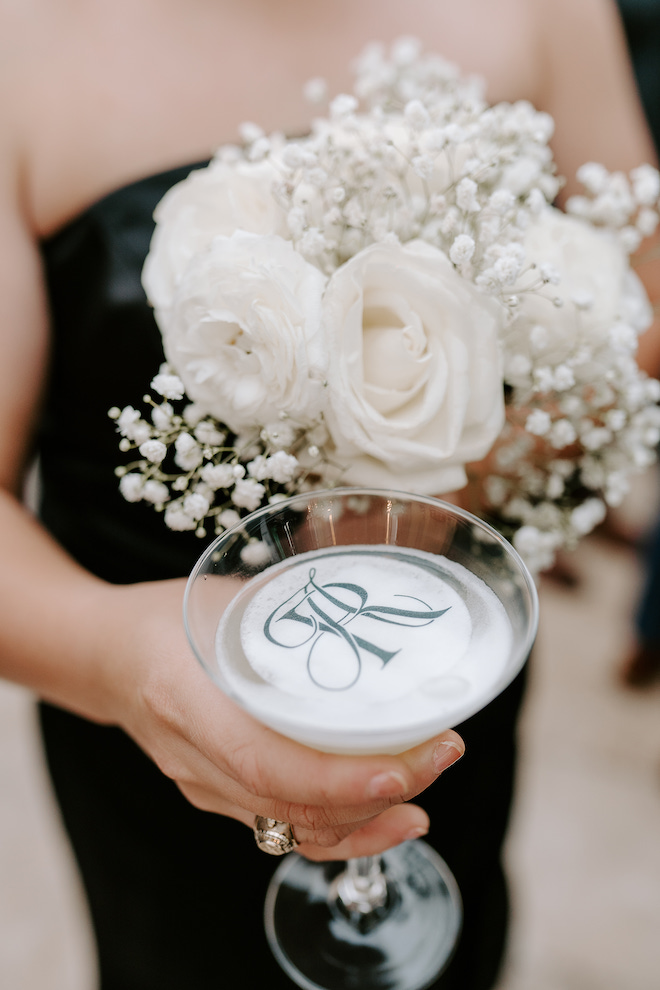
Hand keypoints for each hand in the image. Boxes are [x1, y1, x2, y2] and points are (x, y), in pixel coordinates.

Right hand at [92, 577, 464, 860]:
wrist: (104, 656)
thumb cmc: (165, 615)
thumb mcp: (221, 596)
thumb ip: (286, 605)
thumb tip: (373, 601)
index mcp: (187, 700)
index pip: (267, 764)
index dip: (339, 778)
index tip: (405, 766)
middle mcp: (194, 758)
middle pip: (293, 806)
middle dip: (380, 793)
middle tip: (444, 753)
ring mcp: (203, 787)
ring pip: (293, 830)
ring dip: (370, 819)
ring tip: (428, 786)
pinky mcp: (218, 797)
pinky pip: (282, 831)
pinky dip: (342, 834)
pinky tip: (390, 819)